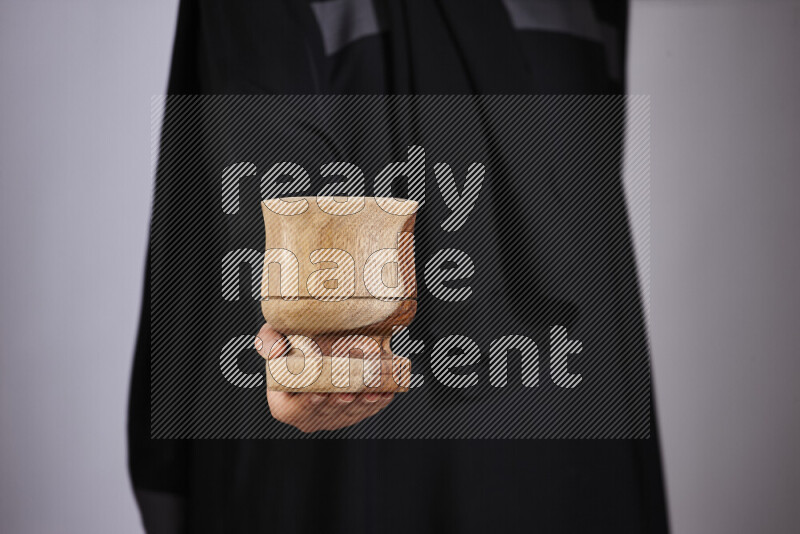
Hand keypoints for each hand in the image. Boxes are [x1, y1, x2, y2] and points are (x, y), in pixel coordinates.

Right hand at [255, 323, 393, 432]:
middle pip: (325, 414)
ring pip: (348, 414)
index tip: (319, 393)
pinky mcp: (353, 412)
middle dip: (339, 405)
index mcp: (284, 405)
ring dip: (362, 404)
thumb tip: (277, 351)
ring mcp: (332, 417)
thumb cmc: (291, 339)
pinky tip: (386, 391)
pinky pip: (366, 410)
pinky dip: (377, 402)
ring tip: (372, 390)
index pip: (294, 410)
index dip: (306, 405)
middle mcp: (308, 416)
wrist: (317, 338)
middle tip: (349, 391)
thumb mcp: (272, 334)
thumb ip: (267, 341)